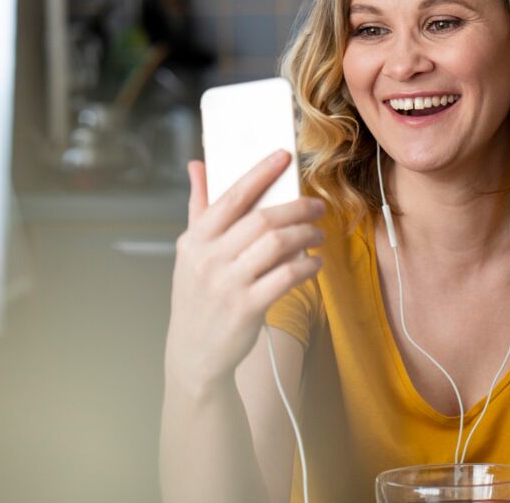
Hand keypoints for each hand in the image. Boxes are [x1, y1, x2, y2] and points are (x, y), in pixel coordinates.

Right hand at [164, 150, 324, 392]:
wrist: (195, 353)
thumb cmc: (198, 296)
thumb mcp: (190, 252)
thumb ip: (198, 207)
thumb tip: (197, 165)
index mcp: (195, 239)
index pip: (231, 196)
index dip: (260, 173)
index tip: (284, 156)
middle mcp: (208, 259)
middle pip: (263, 220)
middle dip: (297, 208)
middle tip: (318, 206)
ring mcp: (227, 284)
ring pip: (278, 245)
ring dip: (306, 235)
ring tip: (318, 235)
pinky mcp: (247, 308)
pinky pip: (286, 278)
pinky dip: (307, 267)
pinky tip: (316, 263)